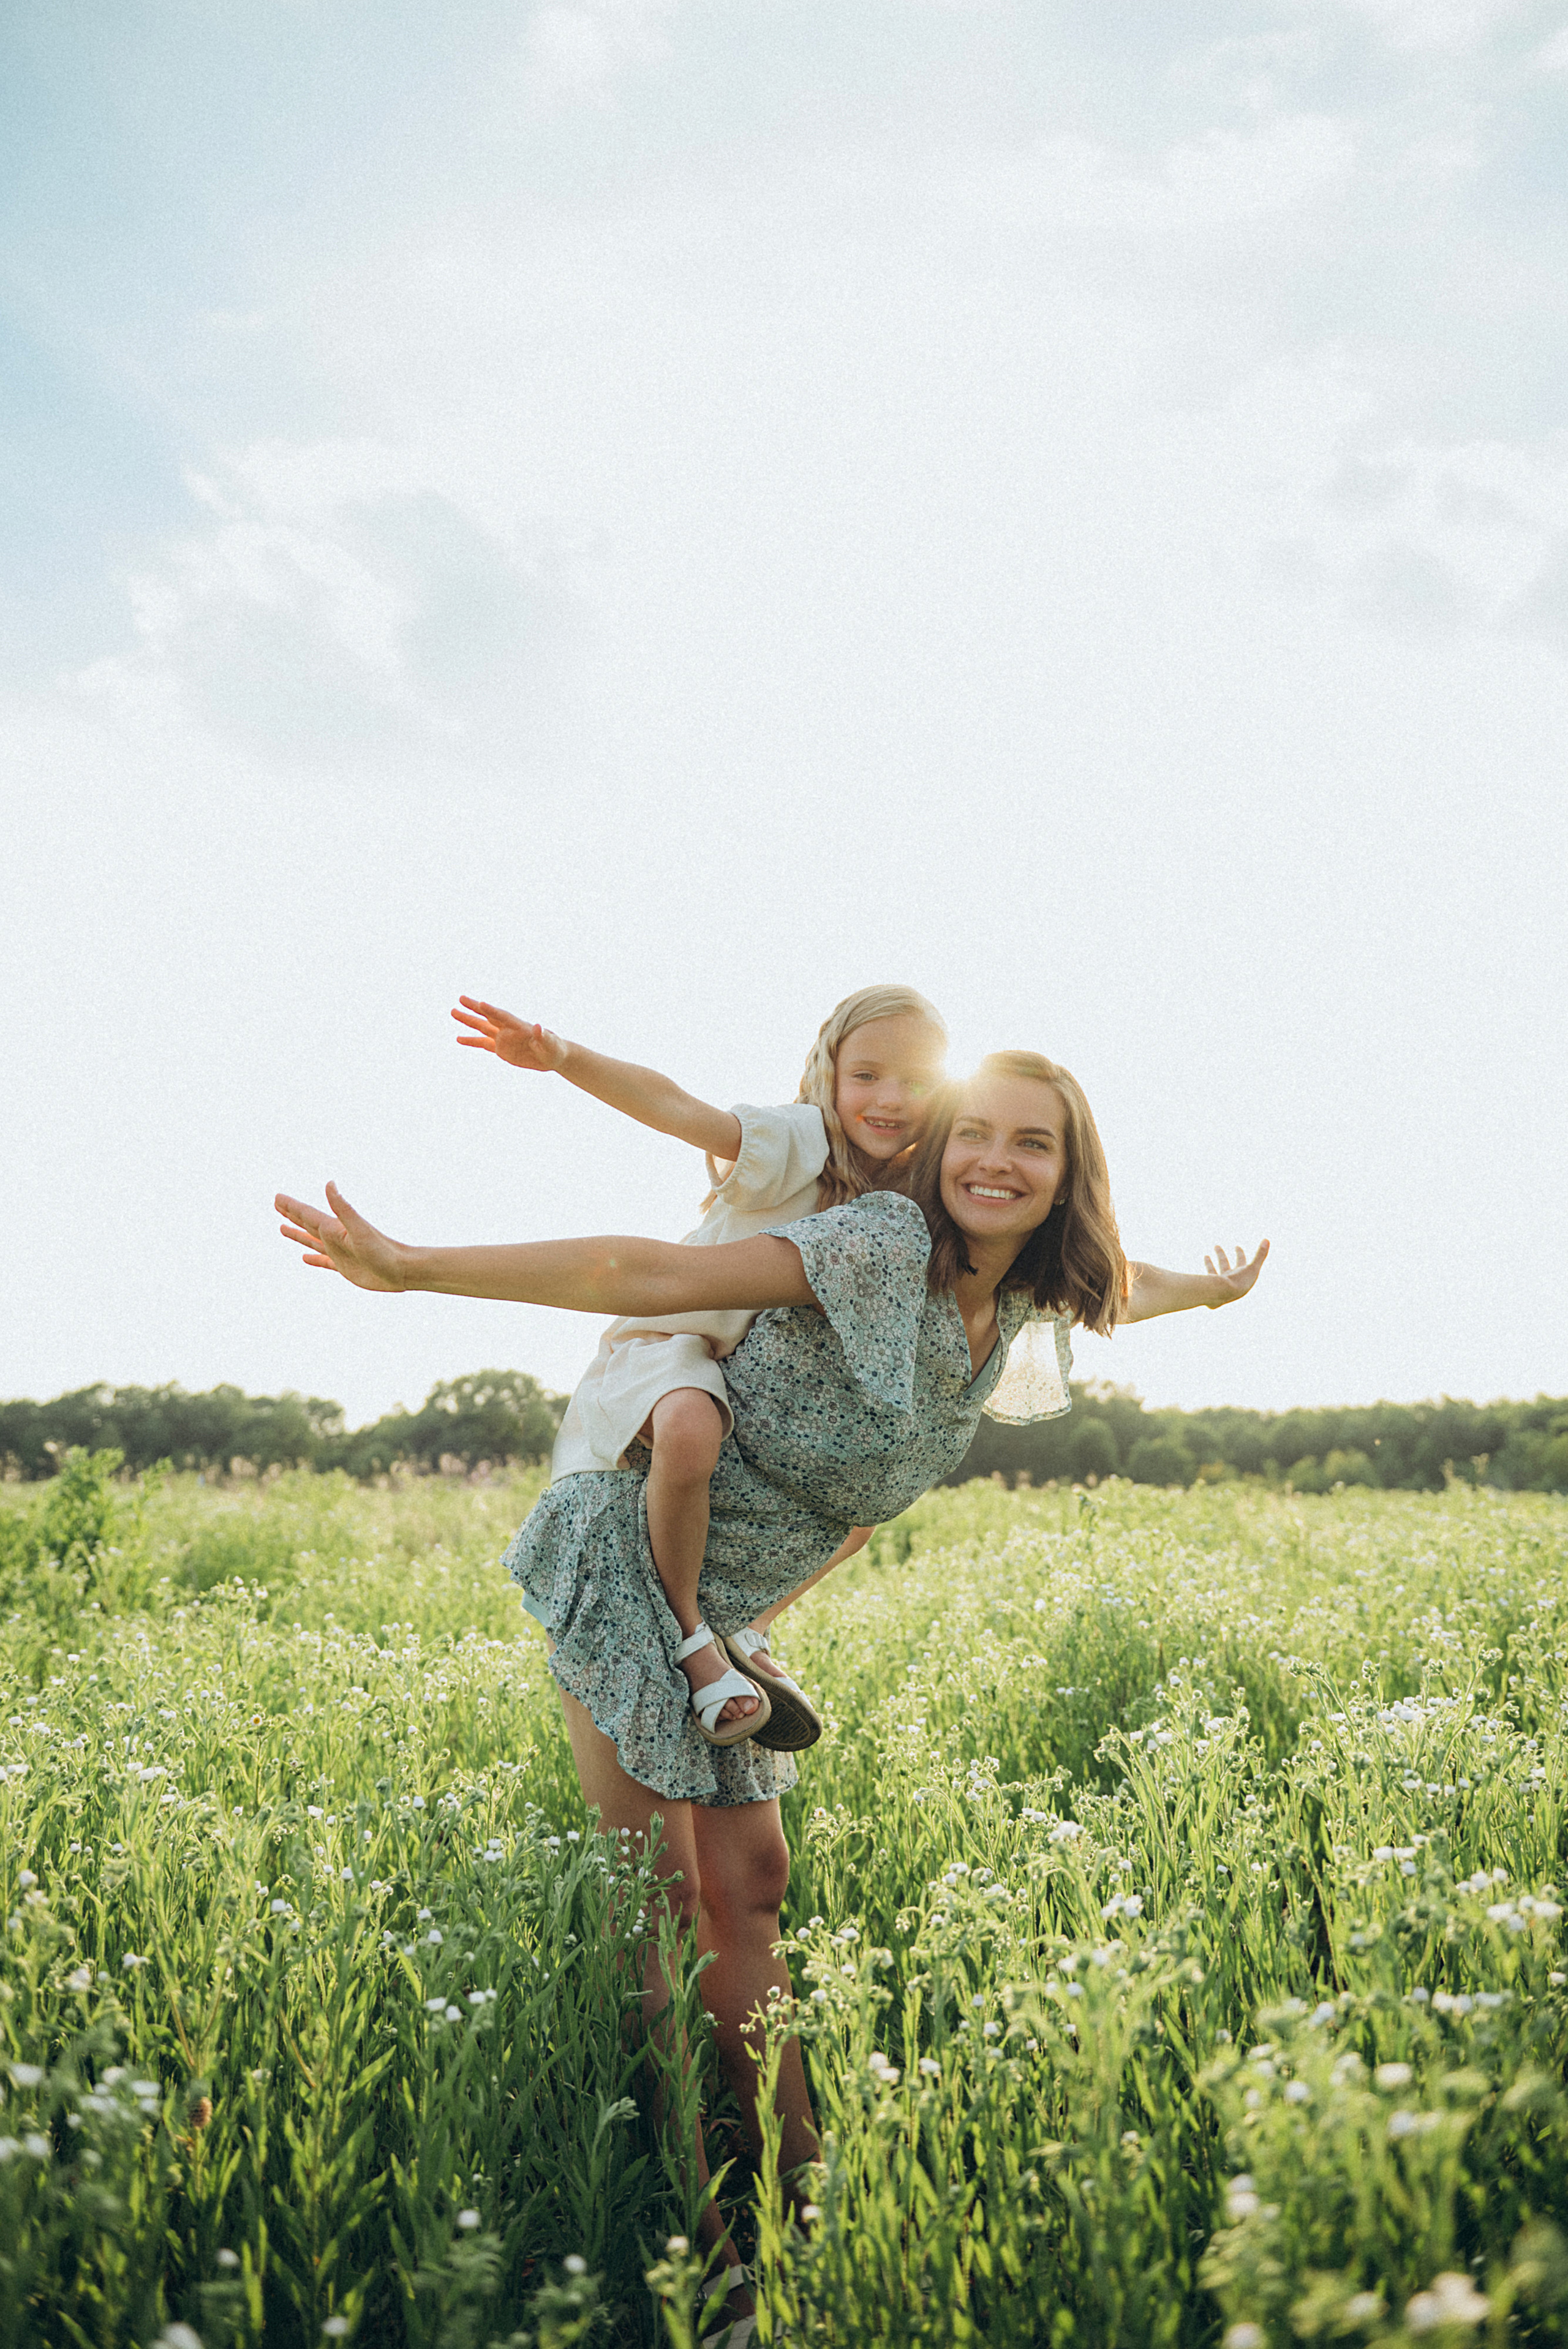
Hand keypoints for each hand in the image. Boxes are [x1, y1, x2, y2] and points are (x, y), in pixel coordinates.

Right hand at [275, 1183, 407, 1291]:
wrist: (402, 1270)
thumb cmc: (382, 1250)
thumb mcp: (359, 1228)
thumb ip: (343, 1208)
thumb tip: (330, 1183)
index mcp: (335, 1228)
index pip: (308, 1215)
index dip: (292, 1207)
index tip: (277, 1197)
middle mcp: (335, 1238)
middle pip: (308, 1223)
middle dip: (292, 1214)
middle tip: (277, 1204)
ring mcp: (339, 1253)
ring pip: (313, 1241)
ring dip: (298, 1234)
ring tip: (283, 1228)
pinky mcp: (345, 1267)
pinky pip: (324, 1261)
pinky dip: (314, 1259)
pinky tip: (305, 1258)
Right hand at [451, 996, 566, 1071]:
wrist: (552, 1056)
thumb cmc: (554, 1048)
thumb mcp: (550, 1044)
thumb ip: (543, 1036)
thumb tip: (539, 1026)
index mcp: (520, 1026)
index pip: (503, 1017)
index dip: (492, 1011)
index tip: (481, 1003)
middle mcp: (508, 1029)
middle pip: (488, 1016)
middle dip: (474, 1007)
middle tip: (460, 998)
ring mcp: (503, 1038)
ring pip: (482, 1027)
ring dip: (468, 1020)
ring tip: (453, 1012)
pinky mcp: (501, 1049)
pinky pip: (482, 1044)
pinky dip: (471, 1041)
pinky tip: (459, 1038)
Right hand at [1203, 1239, 1269, 1305]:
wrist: (1223, 1295)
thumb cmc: (1239, 1282)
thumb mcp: (1252, 1267)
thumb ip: (1260, 1254)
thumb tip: (1267, 1239)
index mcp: (1241, 1277)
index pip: (1241, 1263)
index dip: (1240, 1254)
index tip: (1237, 1246)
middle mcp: (1230, 1281)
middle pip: (1226, 1266)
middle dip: (1221, 1255)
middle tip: (1217, 1246)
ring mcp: (1220, 1285)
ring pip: (1214, 1272)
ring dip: (1210, 1263)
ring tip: (1206, 1255)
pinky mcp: (1211, 1288)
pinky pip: (1207, 1277)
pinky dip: (1206, 1270)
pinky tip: (1202, 1266)